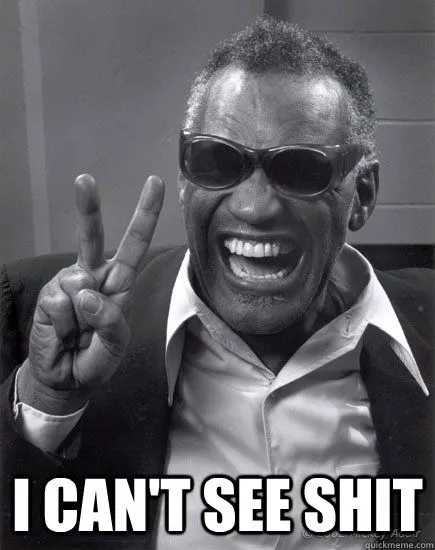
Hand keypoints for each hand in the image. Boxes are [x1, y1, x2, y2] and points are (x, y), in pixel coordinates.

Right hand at [19, 174, 163, 410]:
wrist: (64, 377)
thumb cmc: (96, 358)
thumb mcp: (116, 346)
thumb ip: (111, 322)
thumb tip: (88, 293)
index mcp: (119, 282)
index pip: (135, 244)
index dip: (145, 214)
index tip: (154, 182)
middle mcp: (94, 276)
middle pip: (92, 237)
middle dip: (88, 208)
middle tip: (85, 180)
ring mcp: (68, 283)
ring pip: (77, 282)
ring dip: (80, 316)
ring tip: (79, 332)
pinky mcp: (48, 295)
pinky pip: (59, 303)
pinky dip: (64, 324)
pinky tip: (64, 332)